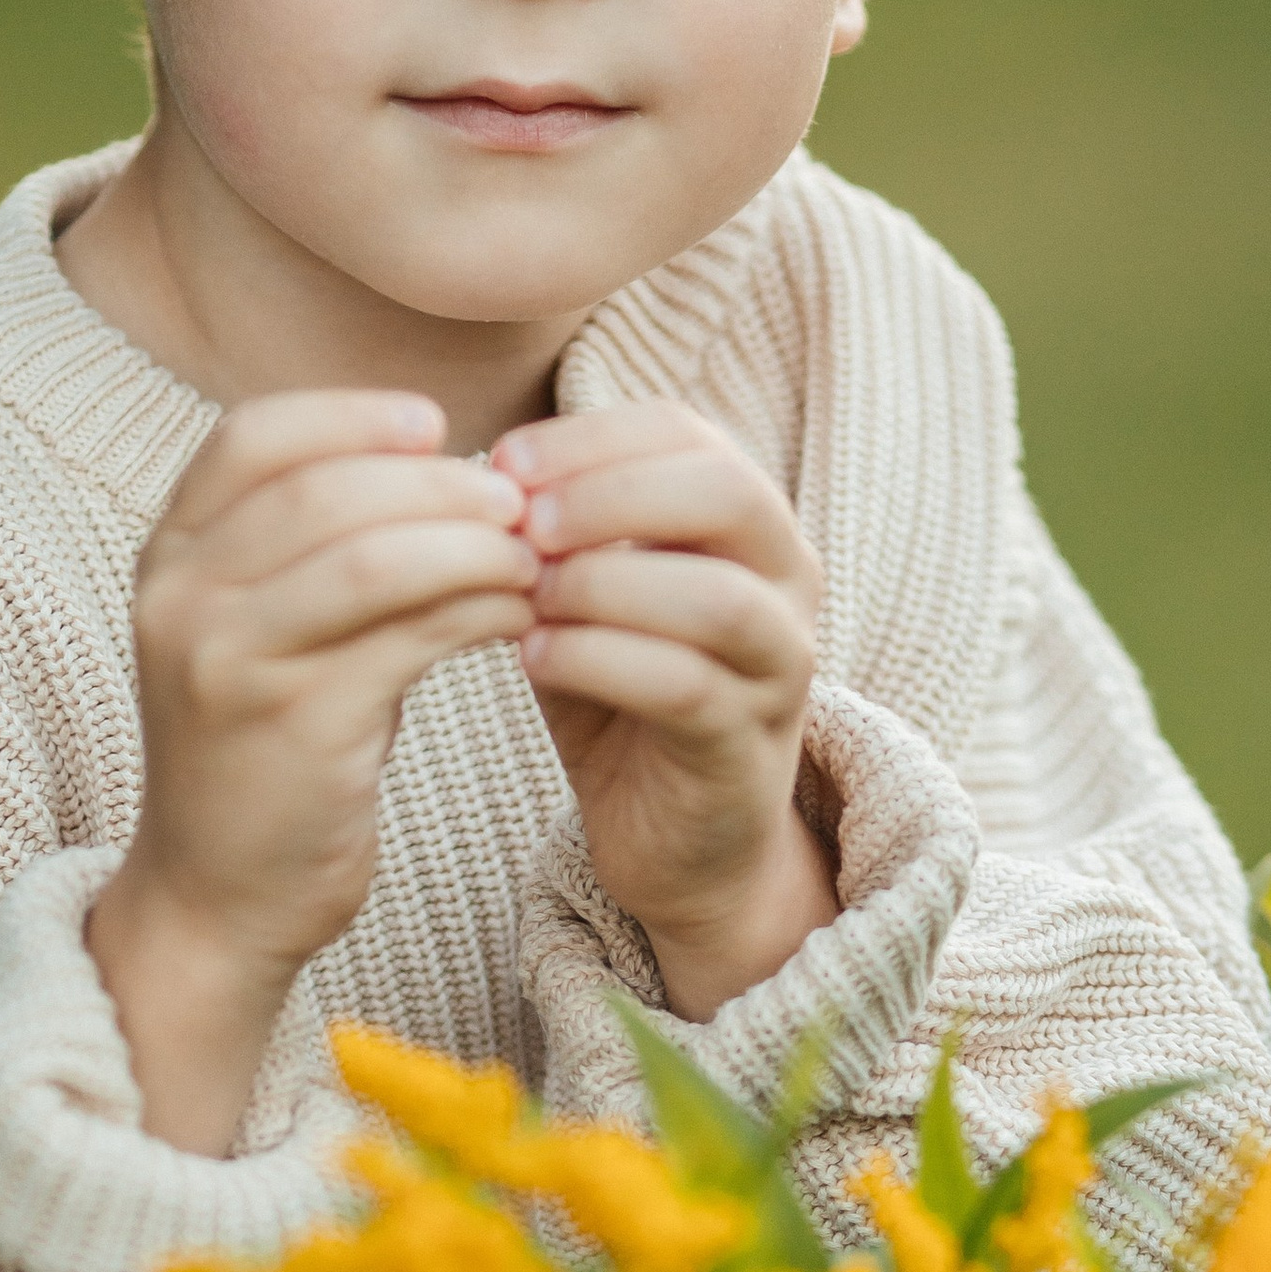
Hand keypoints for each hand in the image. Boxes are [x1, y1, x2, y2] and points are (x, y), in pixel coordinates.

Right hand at [88, 390, 535, 1149]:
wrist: (216, 900)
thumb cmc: (263, 753)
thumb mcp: (263, 630)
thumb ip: (317, 548)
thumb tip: (444, 465)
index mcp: (167, 557)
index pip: (254, 435)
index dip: (351, 417)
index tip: (435, 429)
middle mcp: (181, 598)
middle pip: (327, 487)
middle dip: (439, 483)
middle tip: (516, 500)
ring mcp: (229, 661)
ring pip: (375, 554)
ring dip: (472, 543)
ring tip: (531, 554)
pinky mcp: (295, 726)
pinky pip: (410, 636)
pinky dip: (478, 608)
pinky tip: (519, 613)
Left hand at [494, 399, 836, 1020]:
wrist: (677, 838)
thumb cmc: (622, 694)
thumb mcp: (583, 595)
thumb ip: (554, 538)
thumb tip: (483, 477)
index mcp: (745, 521)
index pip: (687, 433)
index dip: (593, 436)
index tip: (504, 463)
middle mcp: (787, 580)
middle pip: (726, 491)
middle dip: (610, 494)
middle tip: (522, 519)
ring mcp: (780, 666)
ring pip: (717, 597)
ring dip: (606, 583)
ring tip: (526, 595)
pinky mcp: (748, 746)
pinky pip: (686, 687)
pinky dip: (601, 660)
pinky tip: (535, 658)